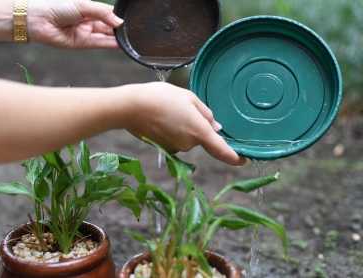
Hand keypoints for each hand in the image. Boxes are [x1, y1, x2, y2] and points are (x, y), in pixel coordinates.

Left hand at [27, 0, 122, 48]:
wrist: (39, 19)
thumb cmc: (57, 6)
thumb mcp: (83, 5)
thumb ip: (103, 13)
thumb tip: (119, 22)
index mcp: (87, 8)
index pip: (107, 13)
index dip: (117, 16)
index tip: (129, 20)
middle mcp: (88, 20)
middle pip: (108, 25)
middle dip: (118, 28)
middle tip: (132, 31)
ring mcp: (86, 32)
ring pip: (105, 35)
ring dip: (117, 37)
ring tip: (130, 39)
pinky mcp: (83, 44)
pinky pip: (100, 44)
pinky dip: (110, 44)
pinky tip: (120, 44)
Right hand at [123, 82, 246, 165]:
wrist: (130, 107)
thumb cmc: (161, 98)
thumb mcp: (189, 98)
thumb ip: (206, 114)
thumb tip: (215, 127)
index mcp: (199, 131)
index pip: (221, 150)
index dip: (234, 157)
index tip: (243, 160)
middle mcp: (188, 144)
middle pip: (200, 138)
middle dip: (196, 126)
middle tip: (182, 107)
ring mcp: (174, 148)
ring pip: (186, 139)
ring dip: (182, 127)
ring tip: (168, 110)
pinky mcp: (163, 148)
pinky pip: (174, 140)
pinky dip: (171, 131)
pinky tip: (160, 119)